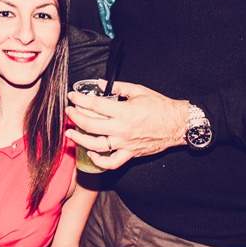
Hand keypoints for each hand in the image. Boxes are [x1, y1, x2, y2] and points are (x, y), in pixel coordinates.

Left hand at [64, 80, 188, 169]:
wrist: (177, 124)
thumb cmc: (160, 106)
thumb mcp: (138, 91)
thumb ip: (118, 87)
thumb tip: (99, 83)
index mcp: (124, 111)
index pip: (94, 105)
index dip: (80, 100)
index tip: (72, 96)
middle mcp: (122, 129)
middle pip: (90, 125)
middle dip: (75, 117)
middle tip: (69, 111)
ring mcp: (125, 144)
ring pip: (96, 145)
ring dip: (79, 139)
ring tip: (70, 133)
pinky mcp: (130, 154)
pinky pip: (111, 163)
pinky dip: (99, 161)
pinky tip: (91, 153)